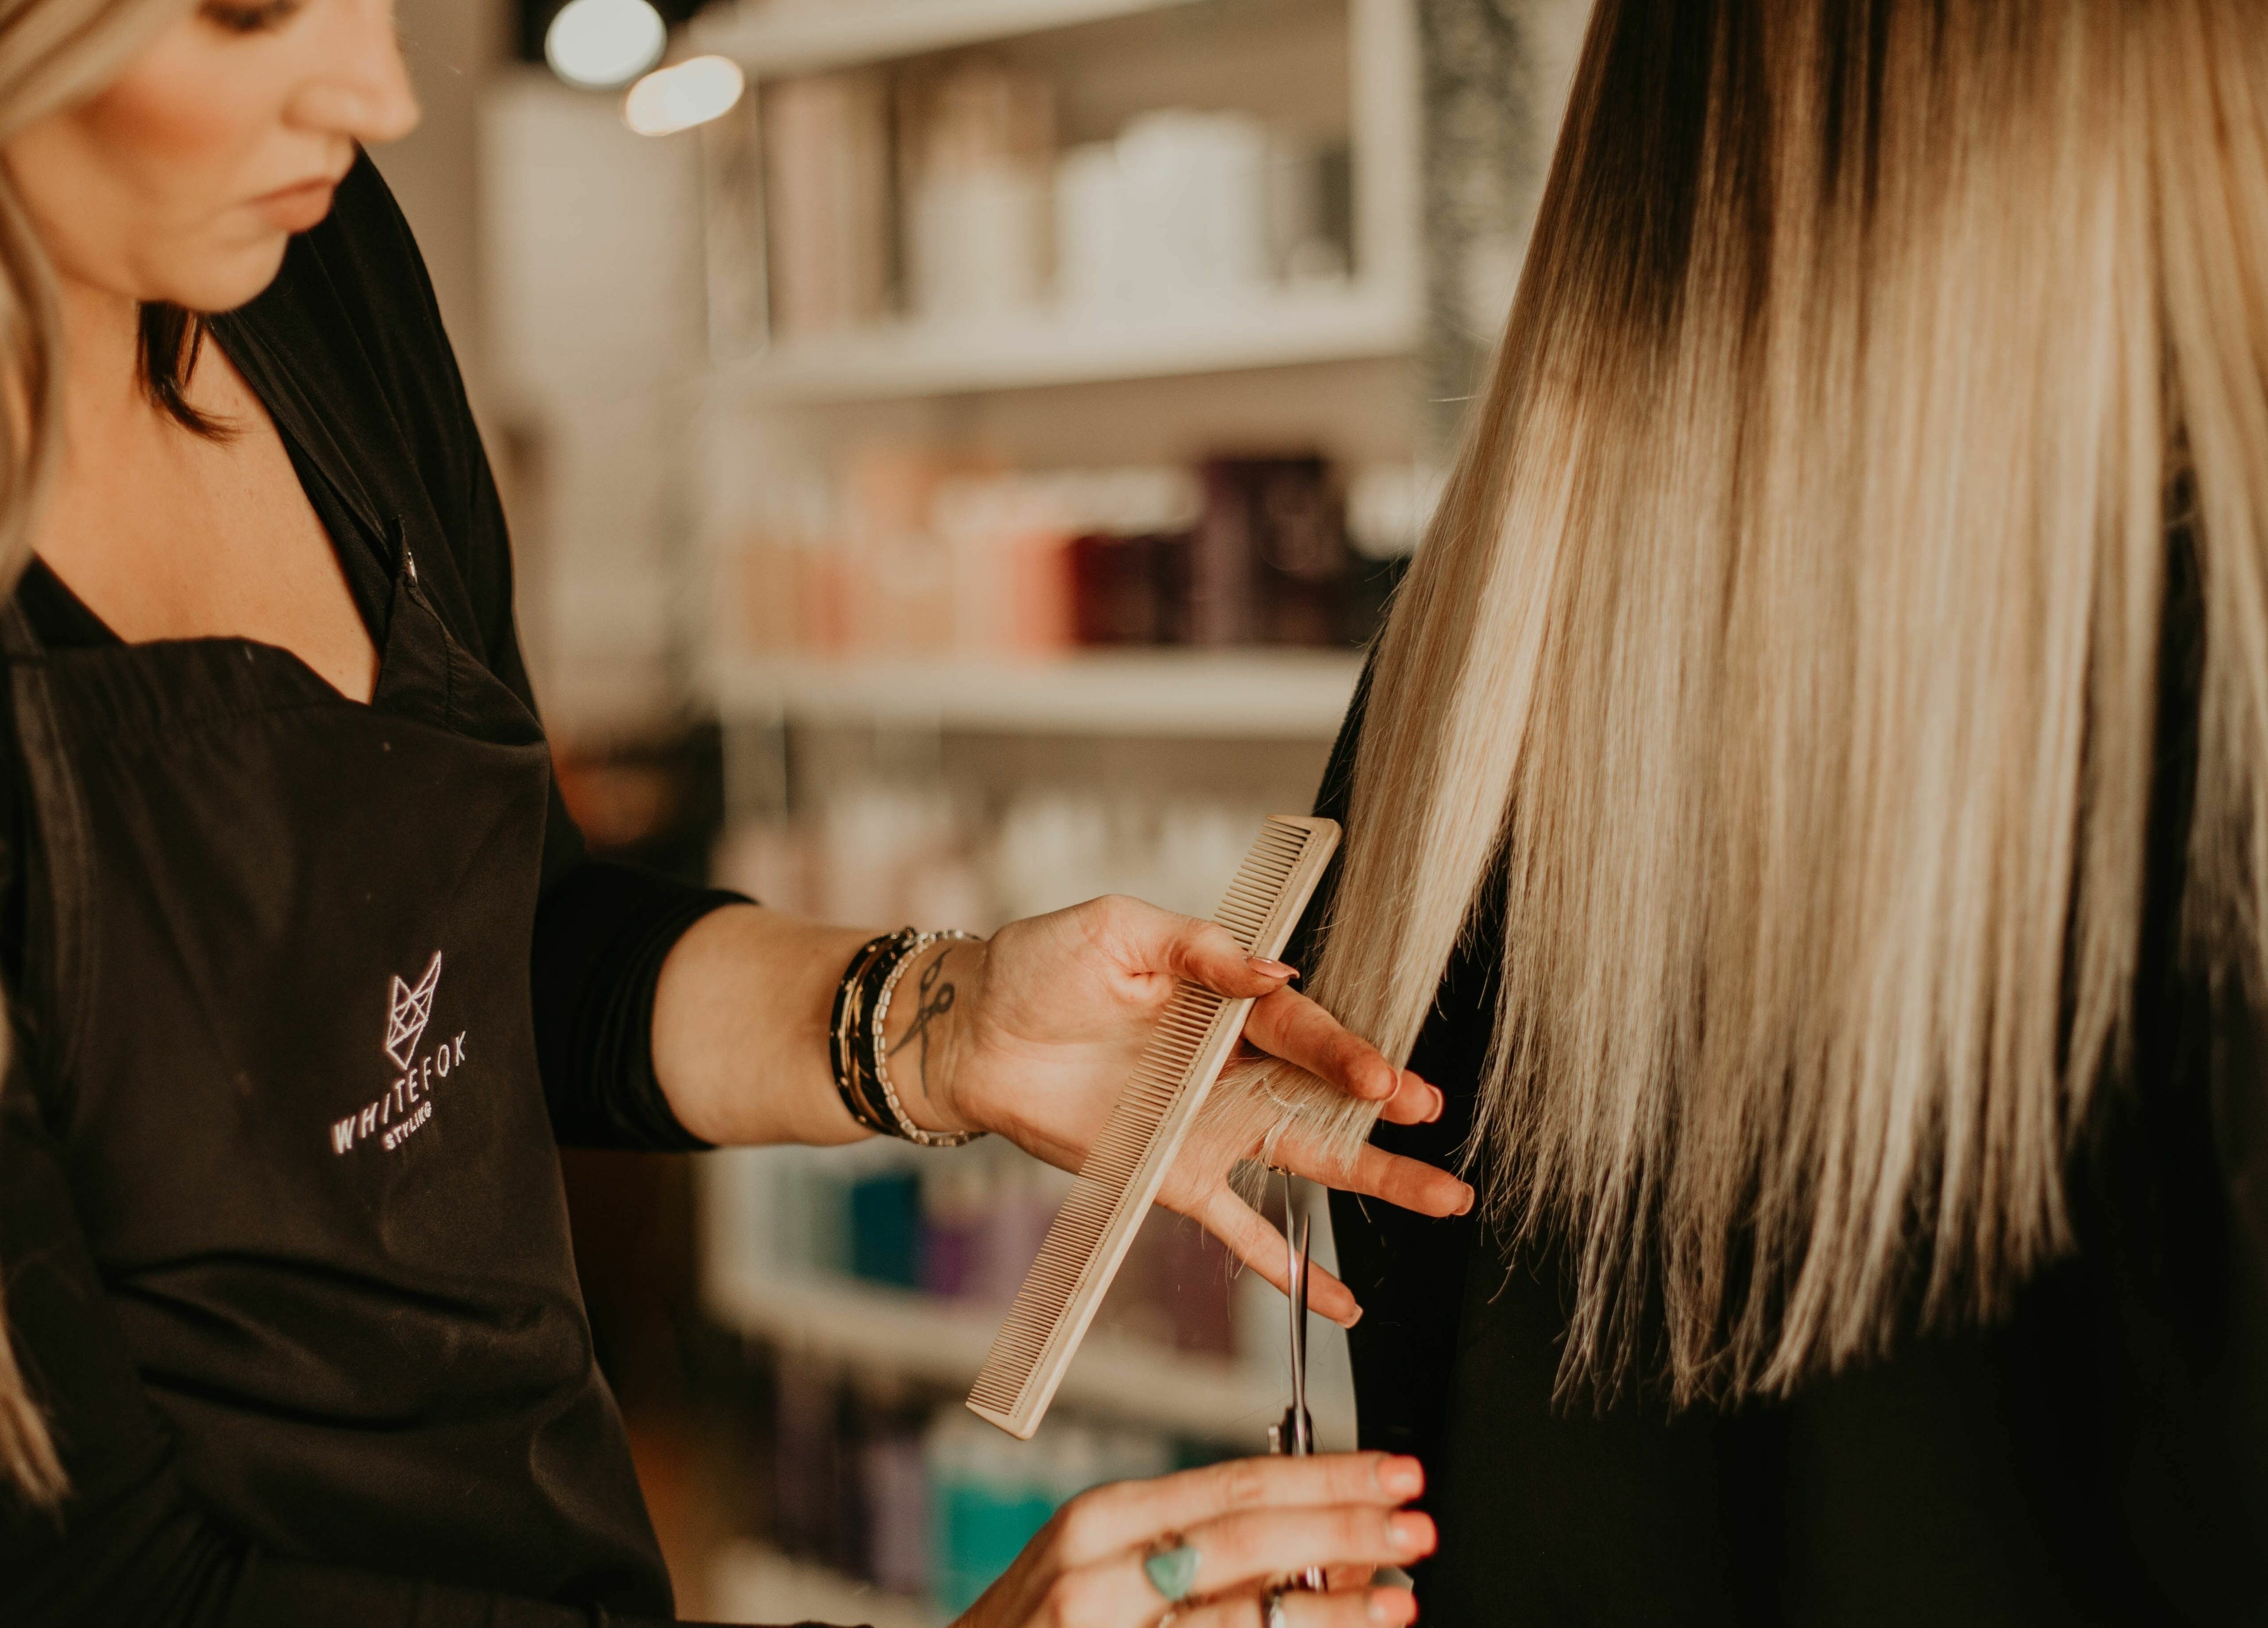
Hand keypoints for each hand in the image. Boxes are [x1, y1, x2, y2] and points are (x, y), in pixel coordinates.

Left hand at [904, 895, 1473, 1324]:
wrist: (973, 1033)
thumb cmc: (1040, 966)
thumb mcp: (1120, 929)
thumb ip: (1200, 948)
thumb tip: (1273, 972)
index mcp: (1226, 1002)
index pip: (1303, 1030)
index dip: (1346, 1052)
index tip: (1383, 1079)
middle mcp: (1230, 1067)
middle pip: (1326, 1094)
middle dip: (1385, 1112)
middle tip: (1434, 1121)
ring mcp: (1208, 1127)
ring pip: (1306, 1159)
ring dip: (1372, 1180)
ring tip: (1440, 1199)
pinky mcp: (1174, 1177)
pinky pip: (1240, 1230)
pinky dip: (1286, 1267)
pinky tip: (1335, 1300)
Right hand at [957, 1452, 1432, 1627]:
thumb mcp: (1106, 1567)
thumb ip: (1201, 1548)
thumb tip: (1324, 1548)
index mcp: (1103, 1520)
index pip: (1236, 1484)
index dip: (1326, 1478)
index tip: (1394, 1474)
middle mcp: (1099, 1574)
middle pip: (1246, 1540)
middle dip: (1343, 1530)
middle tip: (1416, 1526)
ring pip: (1240, 1618)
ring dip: (1331, 1612)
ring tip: (1397, 1601)